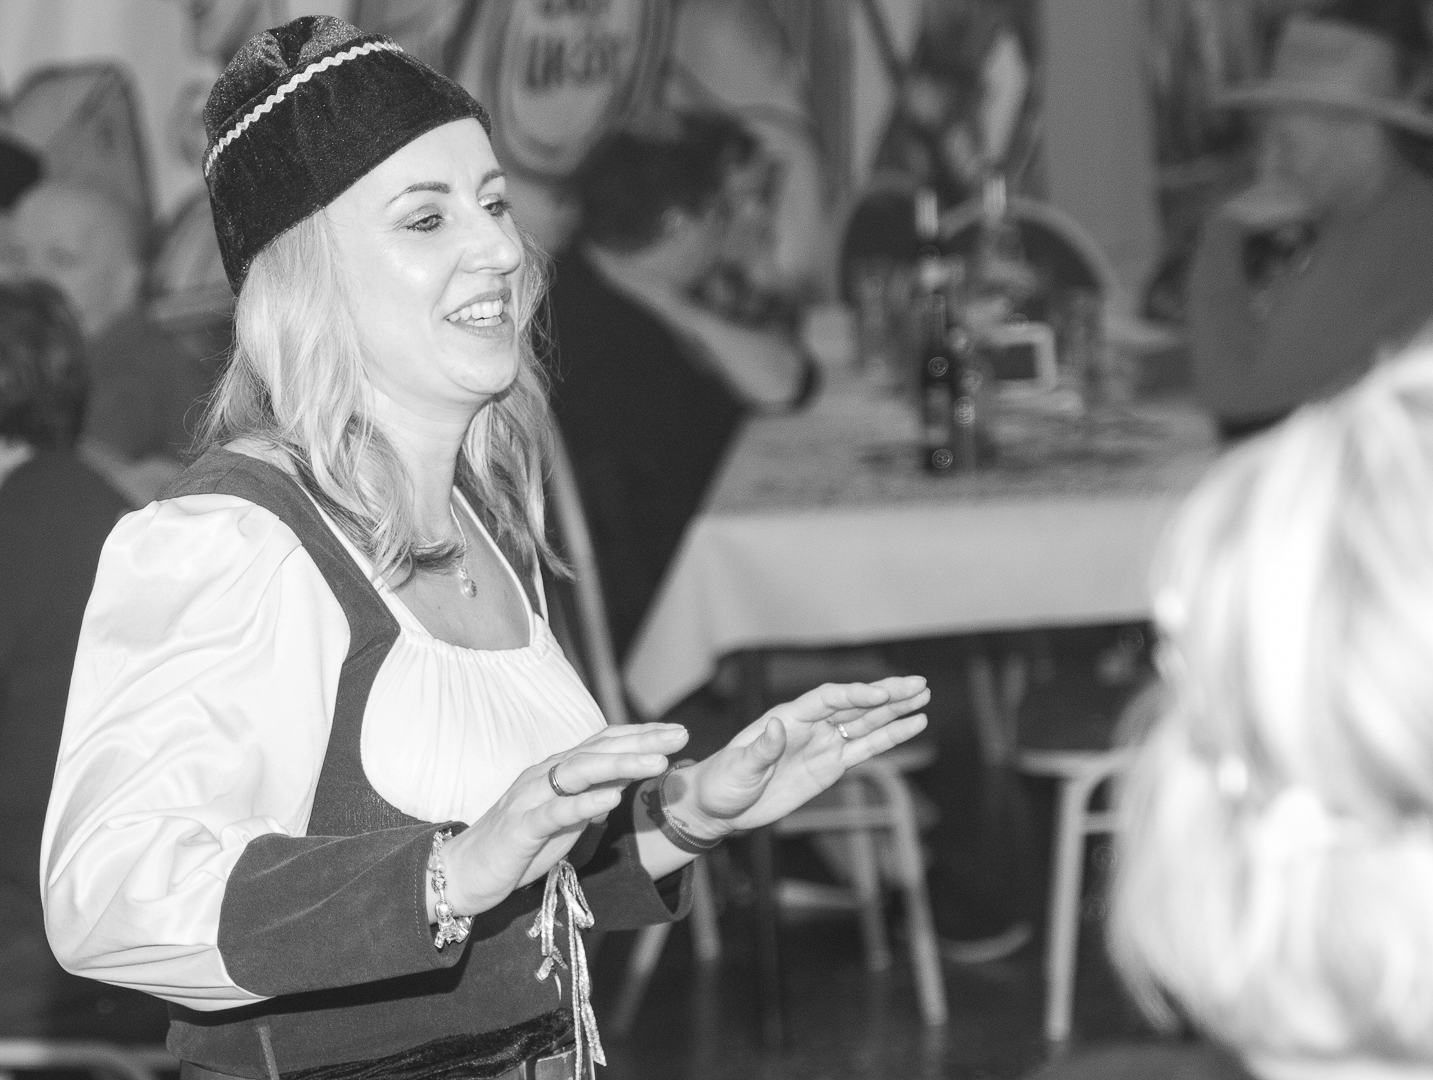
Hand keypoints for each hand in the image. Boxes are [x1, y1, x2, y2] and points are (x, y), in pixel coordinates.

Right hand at [437, 723, 688, 916]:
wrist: (463, 872)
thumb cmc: (519, 845)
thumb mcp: (566, 818)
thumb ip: (593, 795)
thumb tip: (628, 778)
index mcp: (557, 771)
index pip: (604, 743)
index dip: (641, 735)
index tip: (676, 731)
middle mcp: (545, 775)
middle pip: (598, 750)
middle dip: (642, 742)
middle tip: (680, 735)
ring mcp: (530, 798)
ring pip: (580, 772)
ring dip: (621, 765)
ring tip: (657, 763)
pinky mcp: (520, 828)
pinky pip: (555, 812)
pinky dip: (585, 804)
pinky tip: (612, 800)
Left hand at [667, 677, 928, 837]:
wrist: (720, 808)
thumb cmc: (722, 782)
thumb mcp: (738, 768)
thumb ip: (761, 749)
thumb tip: (778, 726)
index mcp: (788, 717)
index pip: (829, 699)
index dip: (856, 694)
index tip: (882, 693)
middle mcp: (810, 725)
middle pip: (855, 704)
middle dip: (887, 694)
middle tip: (919, 683)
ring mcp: (823, 744)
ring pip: (866, 722)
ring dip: (895, 710)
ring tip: (924, 697)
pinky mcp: (831, 766)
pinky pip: (865, 748)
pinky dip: (890, 737)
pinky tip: (913, 725)